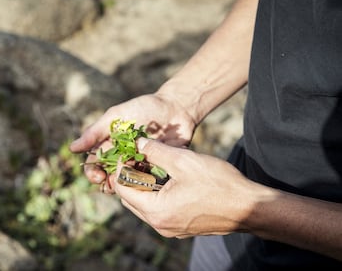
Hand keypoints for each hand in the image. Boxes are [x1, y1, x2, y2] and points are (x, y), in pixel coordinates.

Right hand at [69, 94, 196, 187]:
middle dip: (108, 183)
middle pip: (110, 176)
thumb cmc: (144, 107)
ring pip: (128, 182)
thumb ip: (96, 131)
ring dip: (125, 187)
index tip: (97, 176)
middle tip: (110, 186)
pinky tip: (143, 186)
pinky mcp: (157, 169)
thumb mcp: (117, 116)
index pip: (96, 164)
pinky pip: (148, 182)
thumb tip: (73, 148)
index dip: (93, 172)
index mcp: (111, 145)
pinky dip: (143, 186)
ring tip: (126, 187)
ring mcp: (140, 164)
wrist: (176, 108)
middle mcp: (123, 157)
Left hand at [113, 137, 257, 237]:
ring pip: (146, 205)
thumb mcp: (184, 161)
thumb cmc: (219, 184)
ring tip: (154, 165)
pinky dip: (158, 195)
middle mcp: (160, 225)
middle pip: (132, 199)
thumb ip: (157, 151)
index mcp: (156, 211)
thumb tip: (139, 143)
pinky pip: (160, 210)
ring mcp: (171, 229)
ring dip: (145, 186)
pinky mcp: (182, 227)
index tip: (128, 153)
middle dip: (132, 177)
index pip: (123, 190)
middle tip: (140, 157)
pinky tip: (169, 179)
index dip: (121, 169)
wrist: (249, 208)